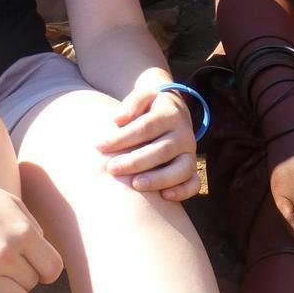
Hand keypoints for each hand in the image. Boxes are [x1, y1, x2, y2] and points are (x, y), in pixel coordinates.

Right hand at [0, 166, 62, 292]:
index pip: (52, 268)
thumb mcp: (7, 201)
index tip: (38, 269)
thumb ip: (31, 228)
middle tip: (12, 272)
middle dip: (26, 278)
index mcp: (21, 231)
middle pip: (32, 283)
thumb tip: (45, 257)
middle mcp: (3, 253)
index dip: (47, 271)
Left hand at [98, 81, 198, 201]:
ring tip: (135, 184)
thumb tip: (118, 119)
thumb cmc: (150, 107)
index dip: (122, 138)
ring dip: (158, 179)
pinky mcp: (192, 168)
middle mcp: (184, 135)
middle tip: (111, 169)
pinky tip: (163, 197)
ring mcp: (190, 153)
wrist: (173, 111)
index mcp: (170, 115)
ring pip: (181, 169)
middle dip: (135, 162)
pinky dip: (183, 192)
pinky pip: (194, 183)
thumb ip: (132, 103)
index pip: (145, 127)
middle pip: (161, 151)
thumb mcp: (143, 96)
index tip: (99, 146)